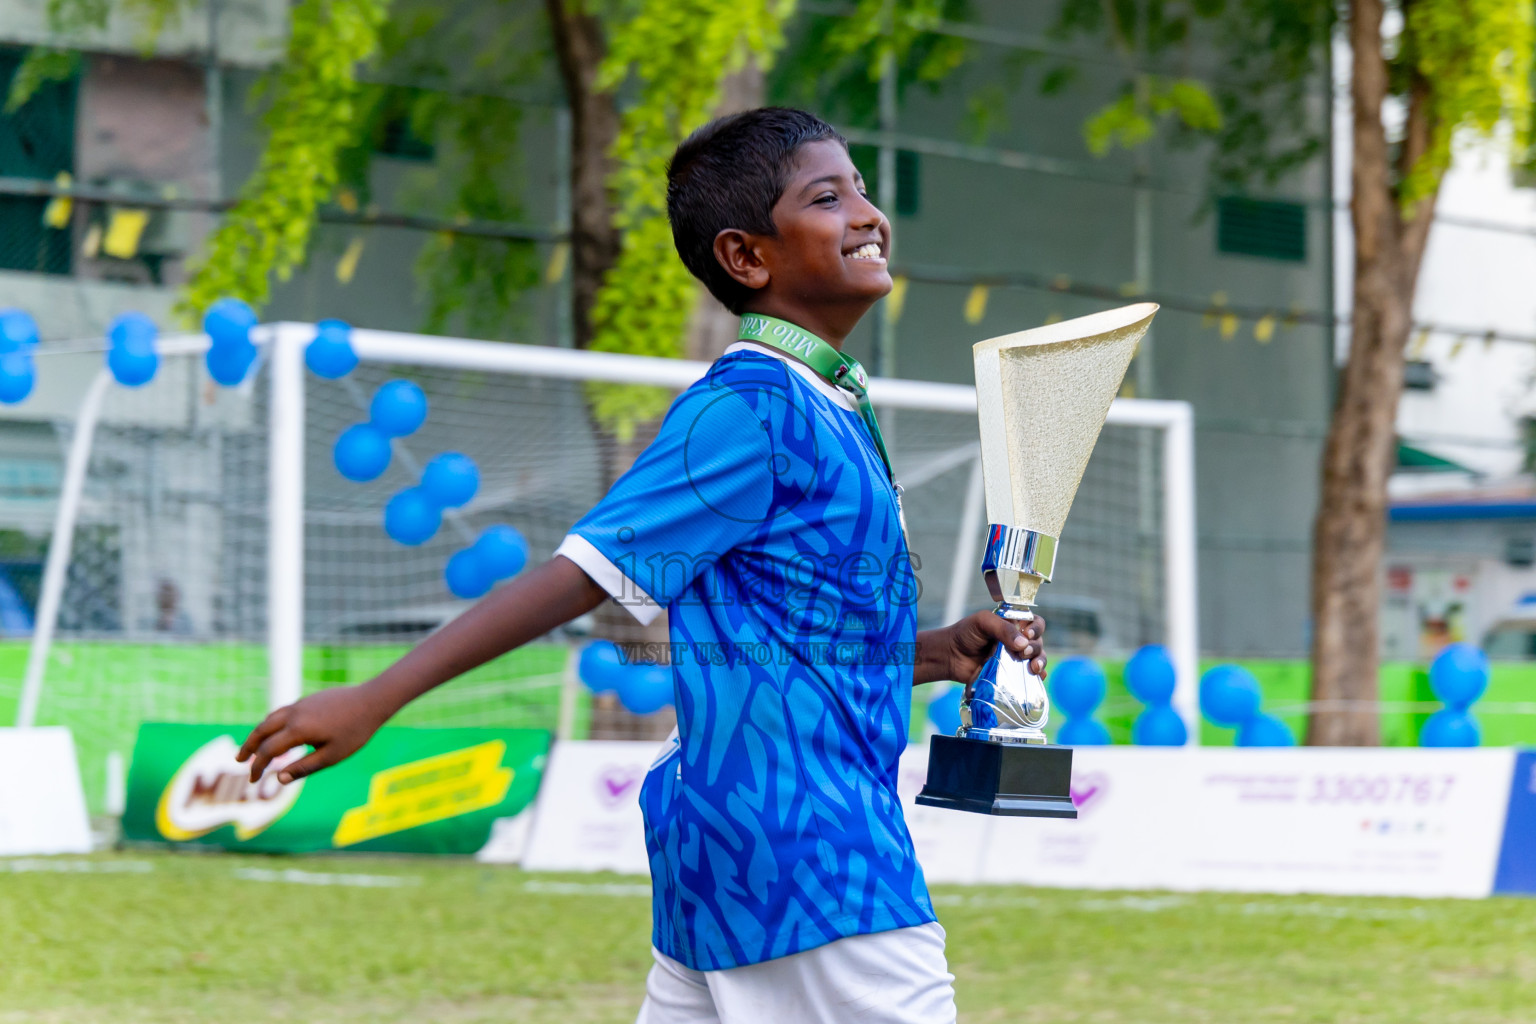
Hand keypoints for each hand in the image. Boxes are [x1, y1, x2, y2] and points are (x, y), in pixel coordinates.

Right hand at [236, 684, 391, 784]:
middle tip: (239, 761)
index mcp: (298, 730)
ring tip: (253, 747)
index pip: (267, 751)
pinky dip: (272, 724)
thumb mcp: (332, 756)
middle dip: (248, 746)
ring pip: (270, 718)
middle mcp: (294, 714)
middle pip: (261, 730)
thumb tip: (278, 780)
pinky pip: (282, 712)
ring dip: (258, 733)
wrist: (372, 699)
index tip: (252, 781)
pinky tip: (277, 732)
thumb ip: (303, 768)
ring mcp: (300, 704)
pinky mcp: (308, 700)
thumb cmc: (355, 731)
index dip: (257, 767)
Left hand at [920, 611, 1046, 685]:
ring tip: (1034, 668)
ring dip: (1040, 662)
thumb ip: (1002, 629)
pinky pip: (1031, 676)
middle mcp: (1018, 640)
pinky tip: (1038, 678)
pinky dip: (1038, 677)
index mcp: (1013, 625)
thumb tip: (1023, 643)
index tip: (1027, 634)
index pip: (1035, 623)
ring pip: (1037, 658)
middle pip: (1038, 642)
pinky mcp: (1012, 674)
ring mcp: (1016, 658)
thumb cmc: (965, 634)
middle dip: (1035, 648)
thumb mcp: (982, 623)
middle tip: (1022, 653)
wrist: (951, 656)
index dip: (1036, 628)